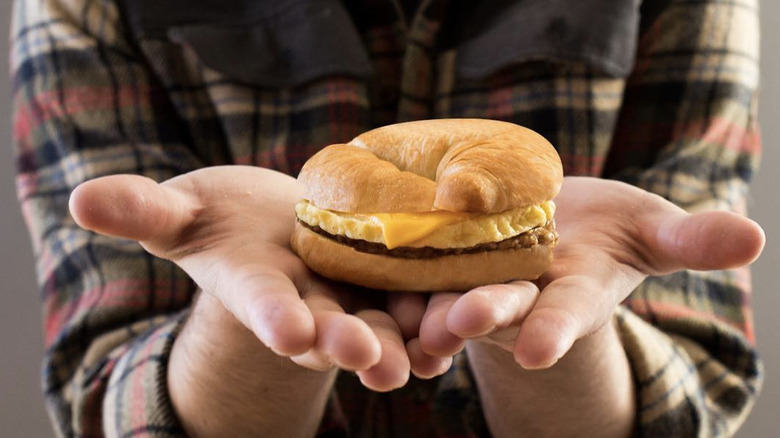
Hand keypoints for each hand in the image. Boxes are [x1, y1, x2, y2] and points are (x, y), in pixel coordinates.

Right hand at [68, 166, 447, 435]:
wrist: (282, 230)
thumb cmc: (224, 222)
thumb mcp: (184, 211)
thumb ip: (146, 212)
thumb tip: (82, 200)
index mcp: (259, 288)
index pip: (262, 305)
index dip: (272, 317)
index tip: (287, 329)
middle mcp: (310, 306)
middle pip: (330, 327)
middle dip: (347, 342)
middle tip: (371, 360)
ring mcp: (355, 300)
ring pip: (387, 323)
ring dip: (413, 336)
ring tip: (439, 346)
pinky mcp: (394, 285)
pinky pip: (423, 299)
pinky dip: (447, 306)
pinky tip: (479, 307)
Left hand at [418, 176, 764, 367]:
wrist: (543, 220)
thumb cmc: (604, 230)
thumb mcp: (648, 229)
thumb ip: (687, 240)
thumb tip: (754, 238)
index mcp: (570, 291)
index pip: (566, 313)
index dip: (556, 330)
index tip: (542, 350)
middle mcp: (518, 292)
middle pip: (499, 304)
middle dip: (484, 313)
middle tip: (463, 321)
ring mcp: (475, 277)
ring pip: (447, 291)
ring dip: (428, 304)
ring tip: (409, 313)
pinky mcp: (439, 257)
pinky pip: (413, 264)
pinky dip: (394, 268)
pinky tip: (366, 258)